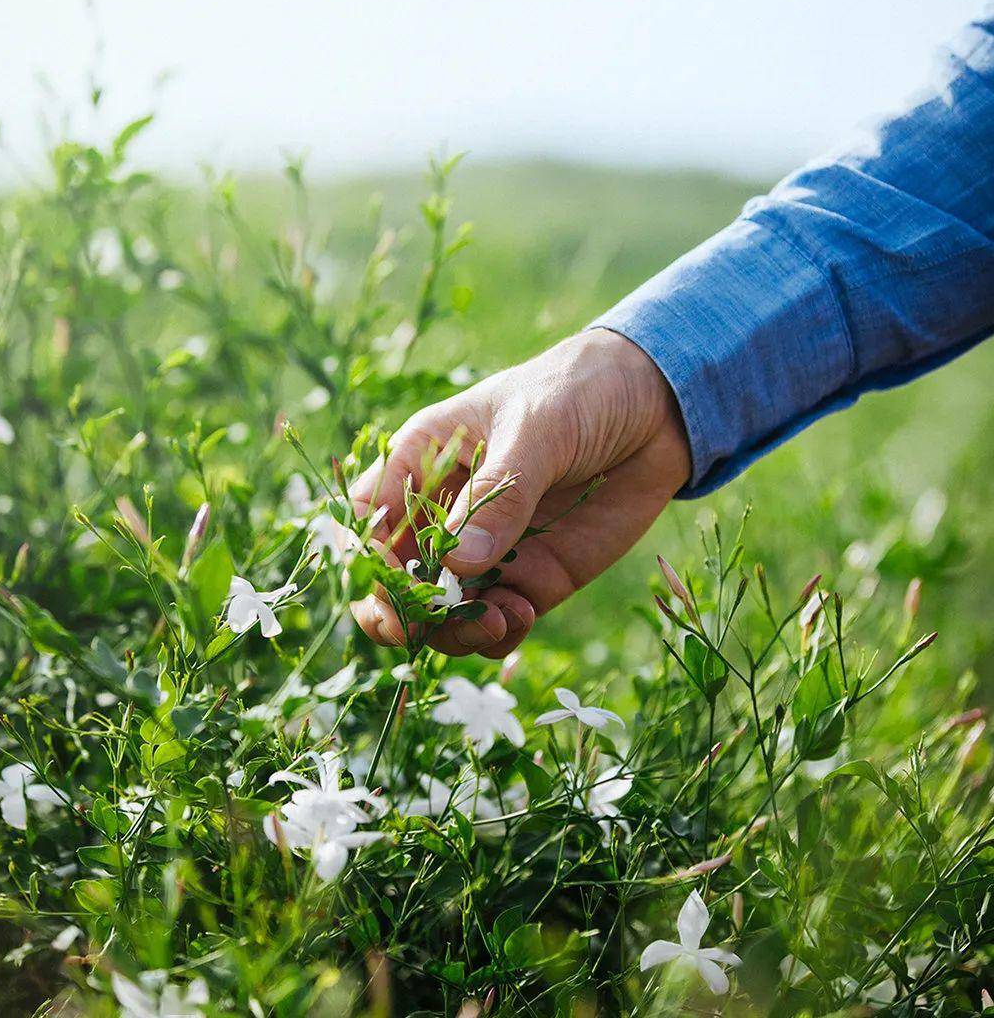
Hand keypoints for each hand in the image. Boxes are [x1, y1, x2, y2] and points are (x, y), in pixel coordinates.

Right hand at [348, 329, 691, 656]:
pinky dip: (499, 632)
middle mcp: (446, 512)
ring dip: (452, 630)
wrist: (658, 408)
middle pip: (395, 577)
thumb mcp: (536, 427)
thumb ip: (498, 494)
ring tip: (491, 622)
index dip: (366, 553)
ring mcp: (488, 550)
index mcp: (423, 459)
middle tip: (417, 628)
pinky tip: (519, 617)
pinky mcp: (532, 577)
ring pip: (442, 611)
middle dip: (397, 611)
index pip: (367, 516)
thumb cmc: (578, 391)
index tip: (389, 580)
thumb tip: (458, 563)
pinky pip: (498, 619)